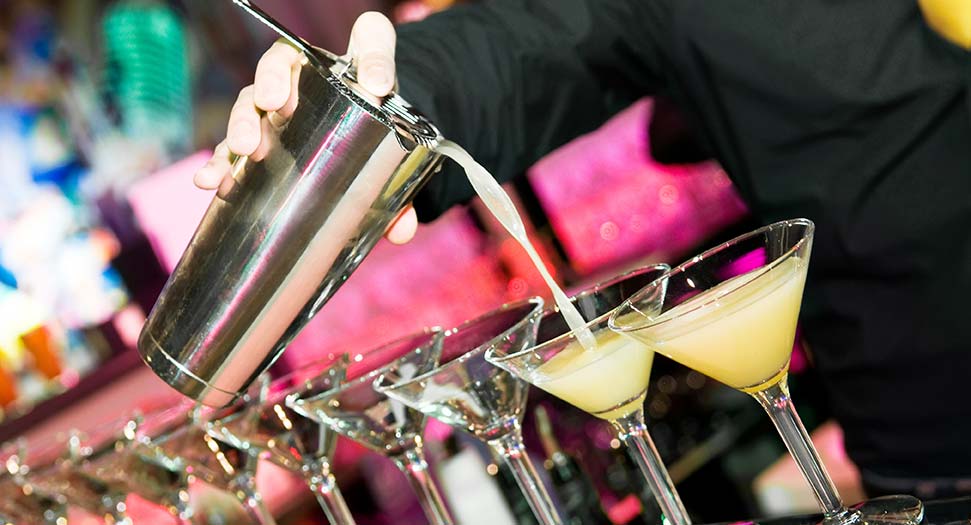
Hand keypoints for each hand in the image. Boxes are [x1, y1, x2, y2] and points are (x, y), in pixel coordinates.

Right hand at [193, 12, 418, 244]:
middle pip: (281, 65)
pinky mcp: (258, 138)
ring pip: (252, 101)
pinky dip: (220, 162)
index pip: (367, 39)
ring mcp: (275, 107)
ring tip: (245, 148)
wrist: (356, 133)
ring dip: (244, 121)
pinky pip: (234, 144)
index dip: (371, 53)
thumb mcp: (395, 149)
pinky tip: (208, 180)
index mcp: (352, 68)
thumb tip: (402, 230)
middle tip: (274, 103)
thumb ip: (403, 181)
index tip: (376, 82)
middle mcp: (306, 76)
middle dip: (273, 82)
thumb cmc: (372, 132)